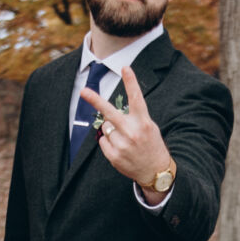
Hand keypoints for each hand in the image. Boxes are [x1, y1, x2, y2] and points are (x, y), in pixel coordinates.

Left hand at [78, 68, 170, 195]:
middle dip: (95, 101)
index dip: (131, 82)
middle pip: (110, 113)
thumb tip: (109, 113)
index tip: (125, 67)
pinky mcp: (114, 156)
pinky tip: (121, 148)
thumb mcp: (149, 127)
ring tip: (125, 140)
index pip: (136, 98)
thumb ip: (133, 117)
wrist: (156, 172)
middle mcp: (132, 132)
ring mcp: (122, 145)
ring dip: (111, 130)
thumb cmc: (151, 145)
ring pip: (105, 128)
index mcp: (143, 122)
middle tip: (84, 91)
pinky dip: (108, 142)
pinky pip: (102, 141)